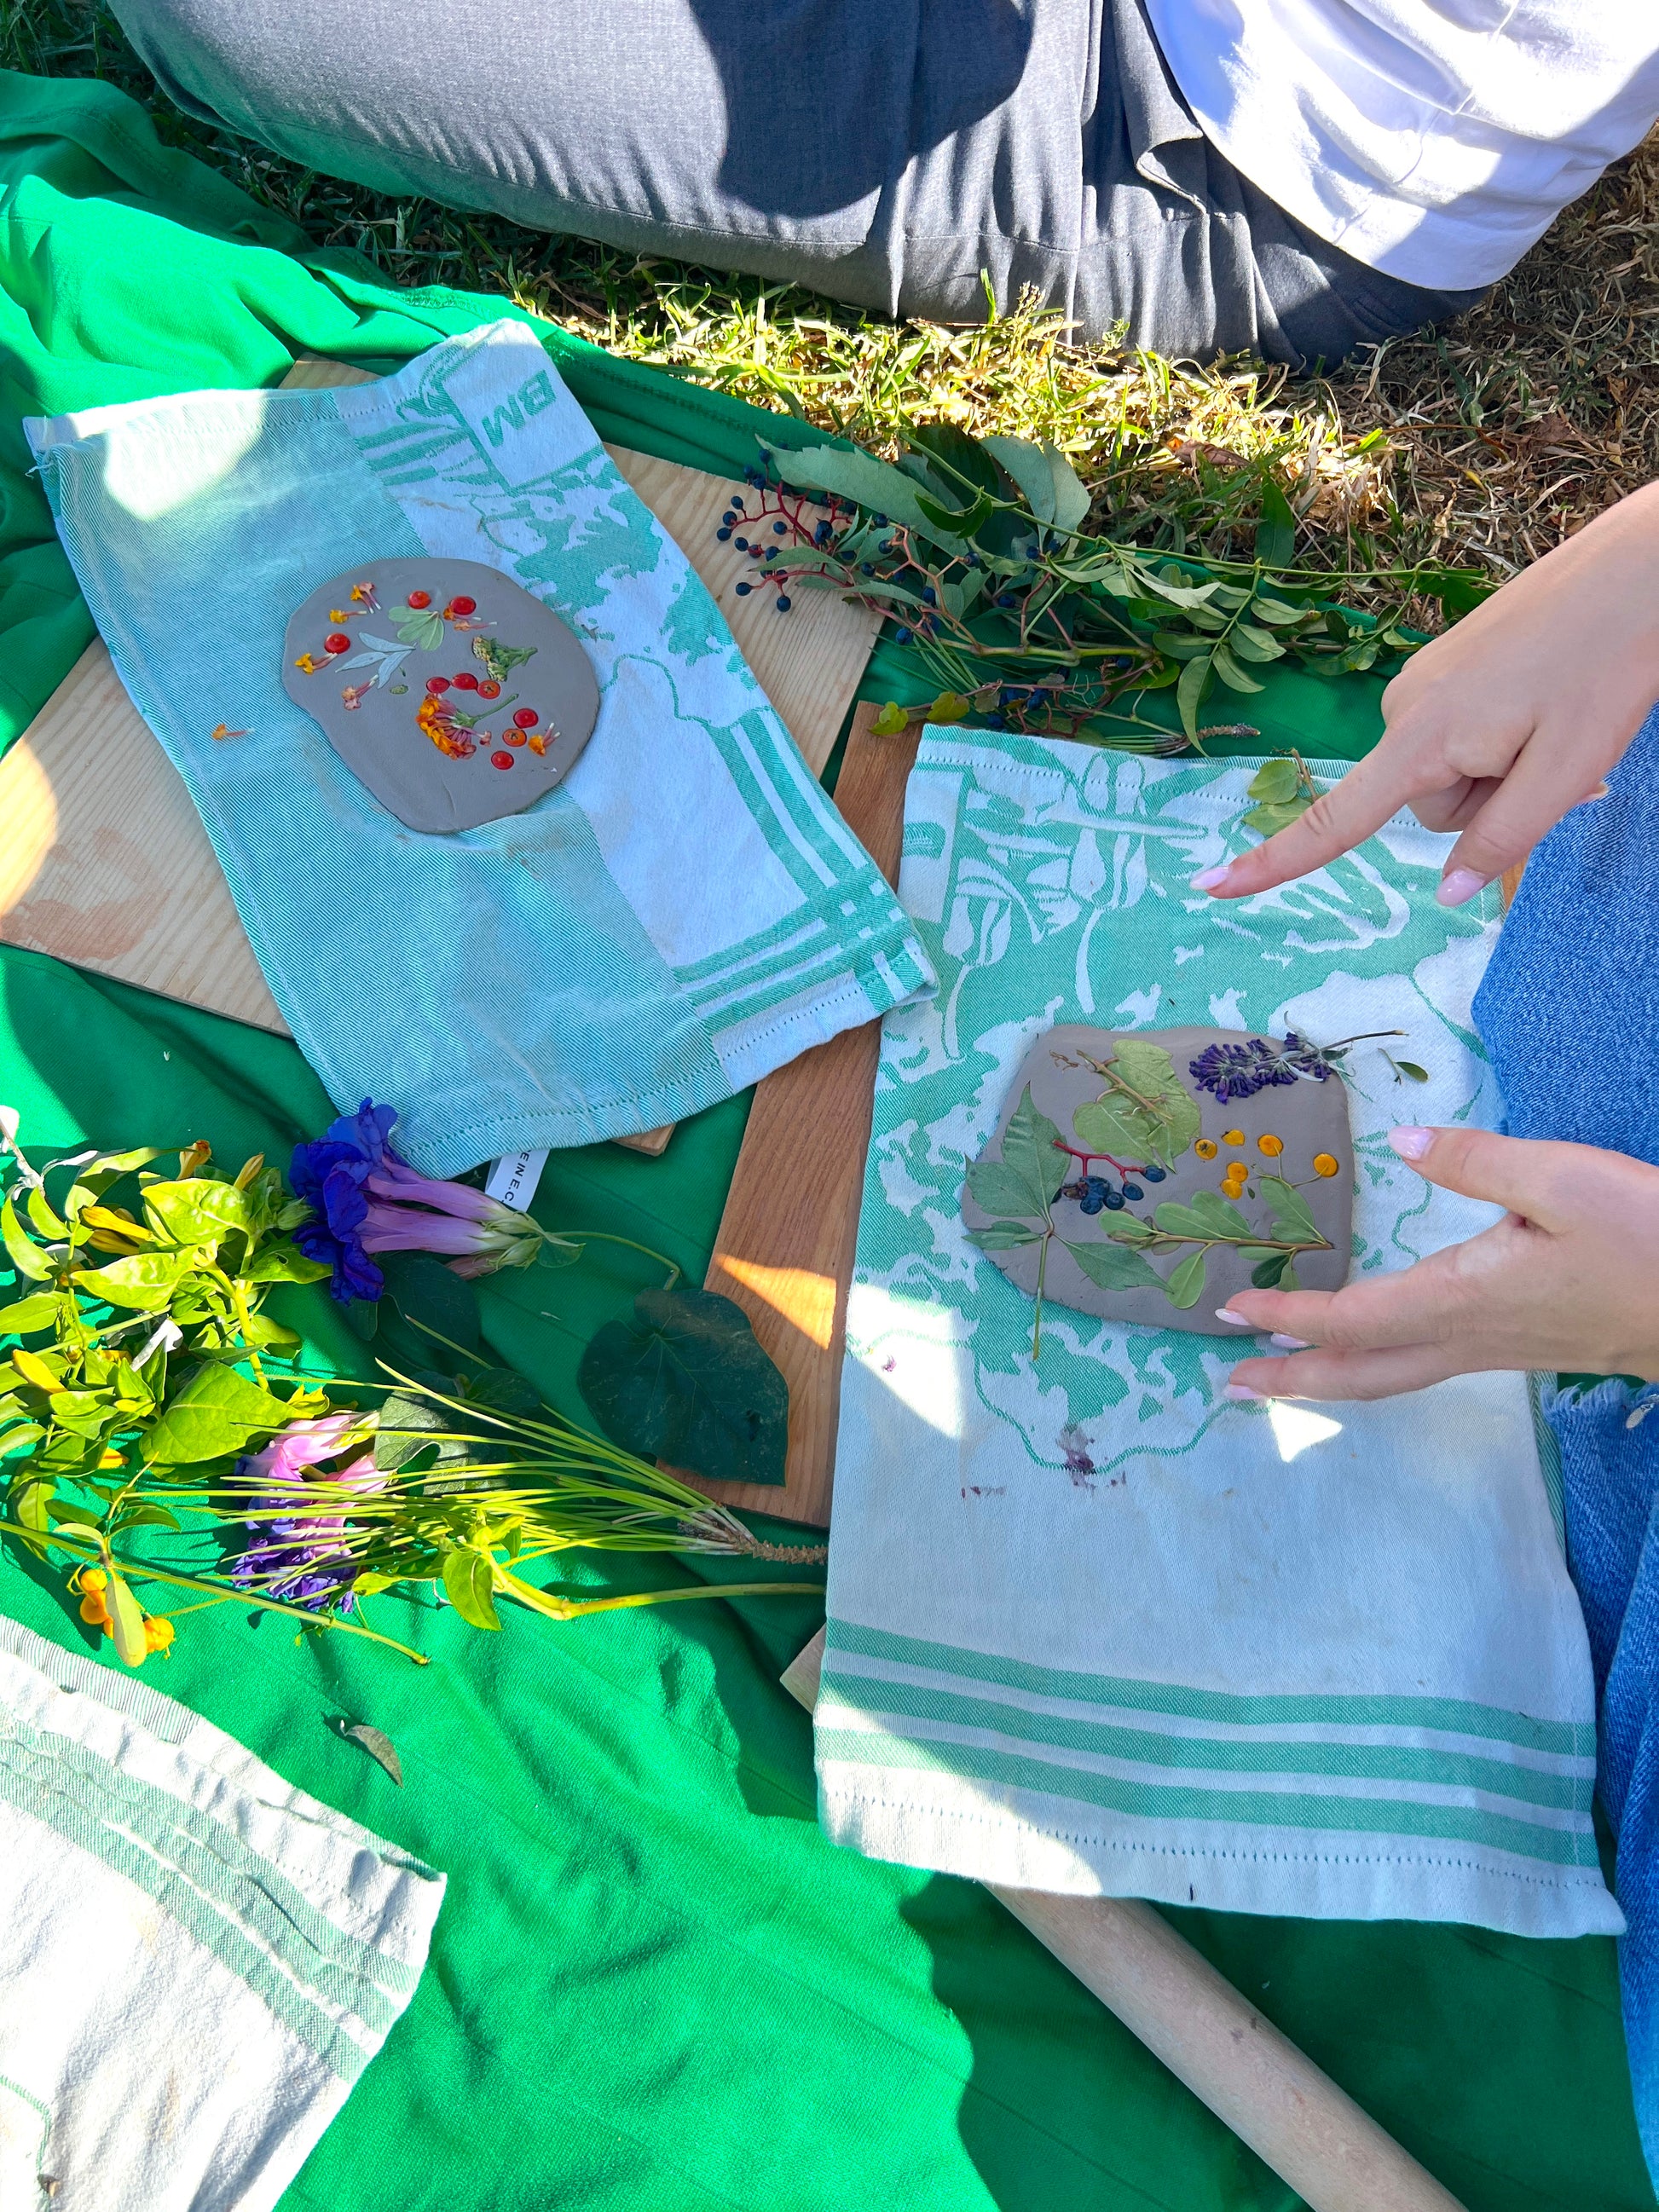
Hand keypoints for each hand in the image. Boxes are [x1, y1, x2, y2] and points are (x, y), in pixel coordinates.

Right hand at [1192, 481, 1658, 905]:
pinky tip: (1551, 705)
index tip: (1212, 887)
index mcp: (1422, 737)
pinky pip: (1459, 735)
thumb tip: (1446, 892)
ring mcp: (1423, 681)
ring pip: (1449, 772)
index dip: (1274, 861)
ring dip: (1501, 769)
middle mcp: (1405, 706)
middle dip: (1487, 800)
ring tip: (1561, 724)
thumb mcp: (1566, 770)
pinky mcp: (1446, 665)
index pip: (1338, 820)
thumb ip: (1501, 837)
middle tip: (1559, 760)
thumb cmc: (1608, 664)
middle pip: (1427, 805)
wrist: (1638, 565)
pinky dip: (1502, 739)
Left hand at [1217, 1125, 1658, 1400]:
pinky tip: (1379, 1345)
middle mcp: (1470, 1336)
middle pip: (1361, 1372)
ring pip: (1396, 1373)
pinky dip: (1381, 1361)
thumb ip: (1473, 1161)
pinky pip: (1430, 1363)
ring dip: (1333, 1374)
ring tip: (1282, 1370)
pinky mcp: (1525, 1343)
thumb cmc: (1649, 1240)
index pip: (1352, 1319)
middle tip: (1229, 1382)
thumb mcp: (1561, 1179)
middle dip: (1291, 1379)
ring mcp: (1499, 1347)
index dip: (1289, 1318)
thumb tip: (1400, 1147)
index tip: (1230, 1314)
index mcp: (1462, 1299)